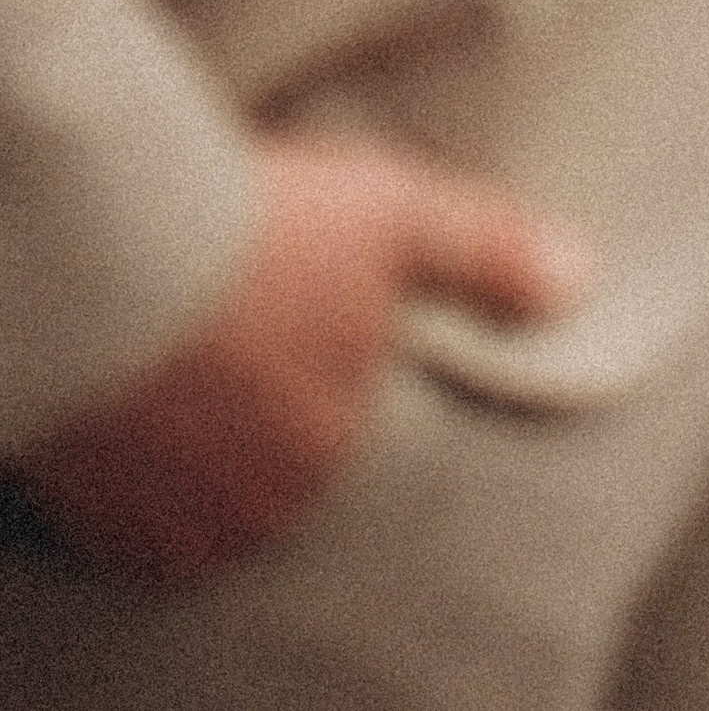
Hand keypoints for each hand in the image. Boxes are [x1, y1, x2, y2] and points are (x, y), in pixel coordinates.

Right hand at [17, 133, 583, 584]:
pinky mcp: (103, 519)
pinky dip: (143, 475)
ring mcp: (178, 516)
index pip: (343, 426)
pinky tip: (146, 400)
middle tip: (241, 327)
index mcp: (336, 439)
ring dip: (208, 447)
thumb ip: (487, 256)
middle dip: (268, 409)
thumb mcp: (394, 215)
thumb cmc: (259, 226)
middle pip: (279, 466)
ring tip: (196, 357)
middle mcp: (263, 501)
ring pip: (212, 494)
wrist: (108, 250)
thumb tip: (579, 284)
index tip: (293, 314)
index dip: (321, 365)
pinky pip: (140, 517)